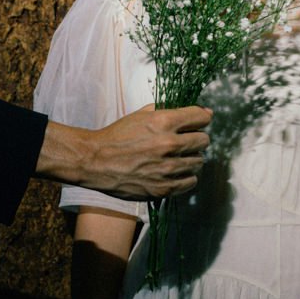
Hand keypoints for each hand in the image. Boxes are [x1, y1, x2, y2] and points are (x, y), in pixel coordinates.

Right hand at [88, 104, 211, 198]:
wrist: (95, 161)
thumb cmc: (118, 136)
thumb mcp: (142, 114)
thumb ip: (171, 110)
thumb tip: (203, 112)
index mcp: (164, 122)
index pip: (202, 117)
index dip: (200, 118)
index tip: (196, 122)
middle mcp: (169, 145)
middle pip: (204, 140)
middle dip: (196, 138)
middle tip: (184, 141)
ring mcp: (167, 168)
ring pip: (199, 162)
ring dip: (190, 158)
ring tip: (175, 157)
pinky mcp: (164, 188)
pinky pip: (191, 182)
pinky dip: (186, 177)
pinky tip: (174, 172)